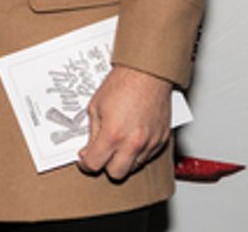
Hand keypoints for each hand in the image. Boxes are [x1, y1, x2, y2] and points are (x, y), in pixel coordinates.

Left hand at [76, 64, 171, 180]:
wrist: (147, 73)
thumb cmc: (123, 83)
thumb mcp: (95, 107)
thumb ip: (92, 132)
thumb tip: (88, 150)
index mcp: (113, 134)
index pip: (95, 164)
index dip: (85, 163)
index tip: (85, 159)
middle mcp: (133, 142)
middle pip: (116, 174)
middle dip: (106, 166)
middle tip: (101, 154)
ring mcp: (150, 143)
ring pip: (133, 167)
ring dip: (123, 160)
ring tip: (118, 142)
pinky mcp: (162, 140)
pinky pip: (148, 157)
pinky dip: (138, 152)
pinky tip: (132, 138)